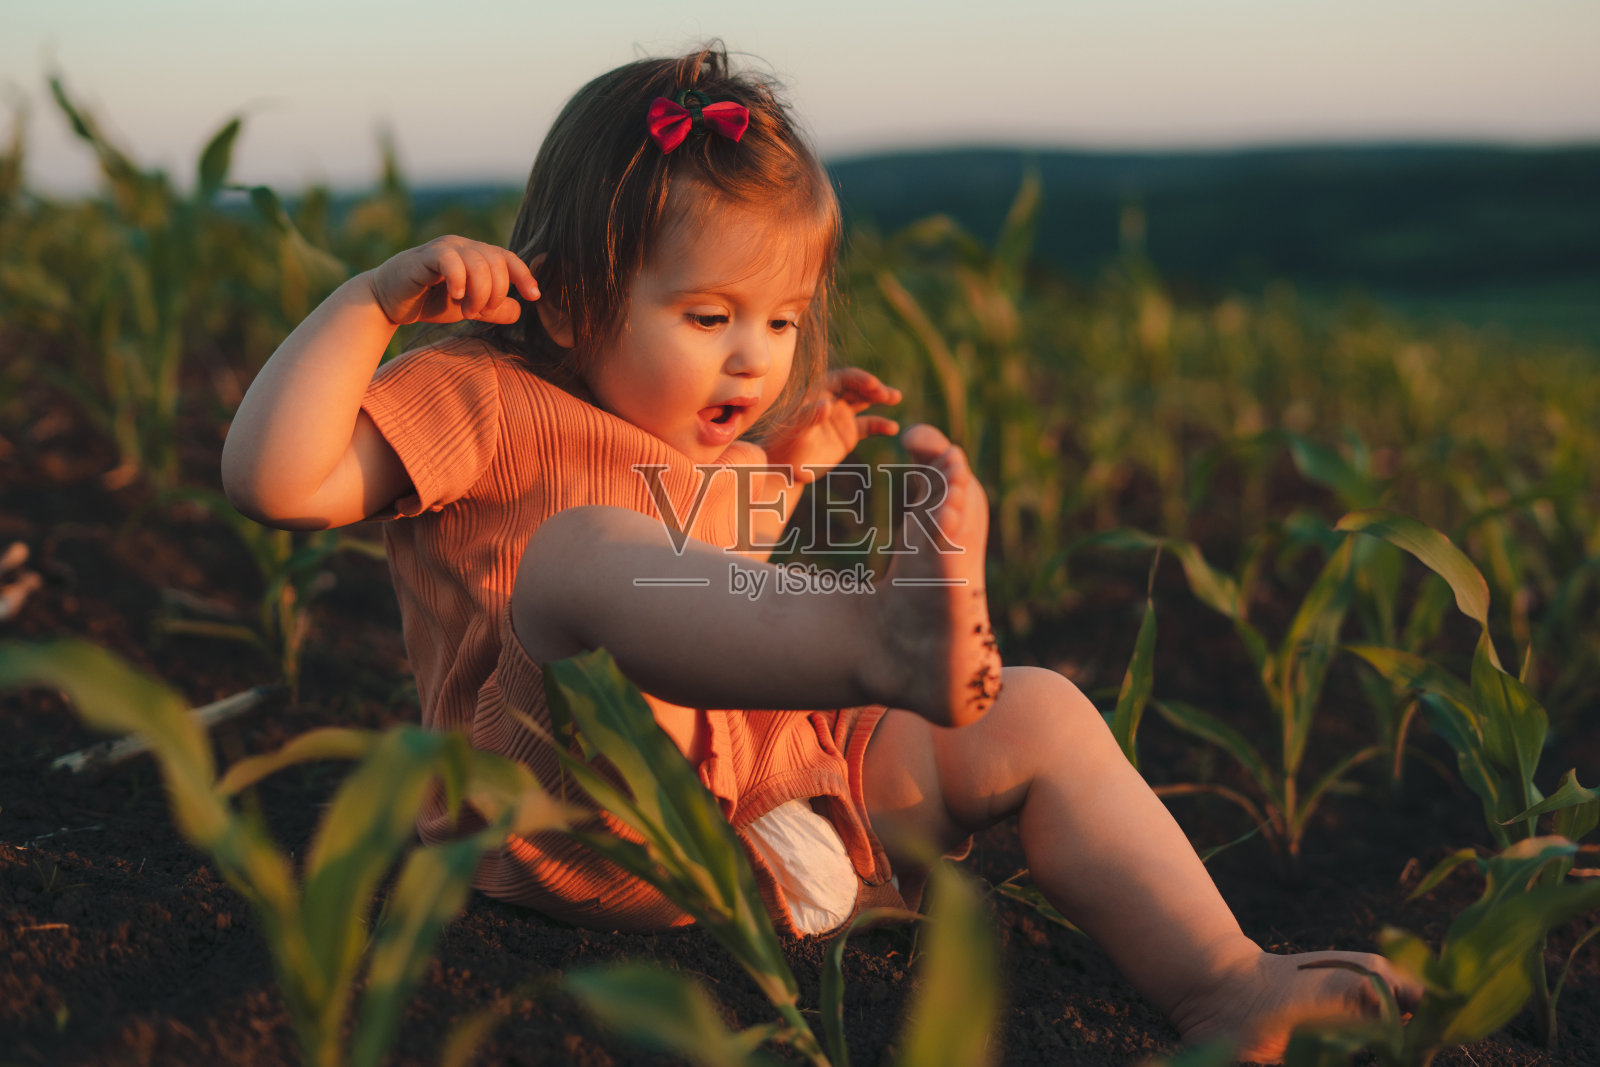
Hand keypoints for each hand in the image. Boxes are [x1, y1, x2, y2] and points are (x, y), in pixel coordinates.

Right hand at [367, 236, 539, 325]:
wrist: (388, 303)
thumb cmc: (430, 301)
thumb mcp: (468, 308)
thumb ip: (493, 308)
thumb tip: (520, 309)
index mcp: (476, 255)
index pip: (508, 258)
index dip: (524, 275)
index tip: (534, 296)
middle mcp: (462, 246)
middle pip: (497, 261)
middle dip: (496, 292)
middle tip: (480, 311)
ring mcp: (443, 248)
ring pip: (479, 262)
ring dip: (479, 293)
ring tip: (466, 310)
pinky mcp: (424, 257)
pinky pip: (451, 260)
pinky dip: (459, 280)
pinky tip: (456, 295)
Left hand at [765, 367, 901, 483]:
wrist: (785, 468)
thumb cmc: (786, 447)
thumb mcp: (797, 432)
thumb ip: (810, 417)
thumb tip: (827, 405)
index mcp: (817, 392)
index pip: (842, 378)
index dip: (858, 378)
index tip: (873, 384)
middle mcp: (831, 400)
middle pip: (856, 387)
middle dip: (873, 388)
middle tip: (888, 394)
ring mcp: (841, 416)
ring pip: (865, 401)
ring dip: (881, 397)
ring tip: (896, 397)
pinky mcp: (848, 433)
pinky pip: (868, 425)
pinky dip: (880, 425)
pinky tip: (892, 428)